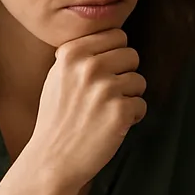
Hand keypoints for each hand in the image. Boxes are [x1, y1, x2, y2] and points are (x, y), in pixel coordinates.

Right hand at [27, 29, 146, 190]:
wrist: (52, 159)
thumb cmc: (58, 119)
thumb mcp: (58, 76)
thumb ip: (82, 56)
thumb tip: (113, 40)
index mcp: (72, 53)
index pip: (116, 35)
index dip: (115, 56)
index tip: (104, 73)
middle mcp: (89, 67)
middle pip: (132, 55)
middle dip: (125, 75)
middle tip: (107, 96)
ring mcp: (105, 88)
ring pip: (139, 80)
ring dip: (129, 97)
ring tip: (107, 112)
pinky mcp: (120, 111)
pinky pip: (141, 105)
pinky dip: (132, 117)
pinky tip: (112, 126)